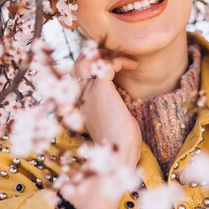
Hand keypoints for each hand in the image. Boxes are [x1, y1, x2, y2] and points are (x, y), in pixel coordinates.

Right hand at [71, 52, 141, 168]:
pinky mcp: (100, 89)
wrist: (118, 155)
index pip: (76, 74)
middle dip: (96, 54)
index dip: (91, 63)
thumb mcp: (110, 119)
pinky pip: (105, 64)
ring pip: (87, 60)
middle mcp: (79, 96)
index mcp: (79, 103)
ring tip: (124, 57)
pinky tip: (132, 65)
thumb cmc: (118, 141)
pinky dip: (119, 60)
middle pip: (78, 63)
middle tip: (117, 55)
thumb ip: (108, 105)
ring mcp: (87, 92)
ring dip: (106, 53)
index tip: (112, 63)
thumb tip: (118, 97)